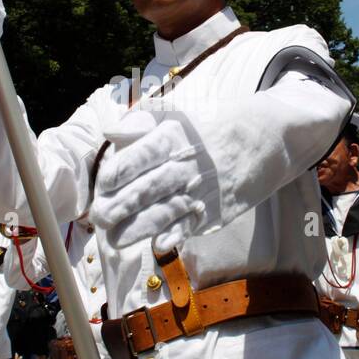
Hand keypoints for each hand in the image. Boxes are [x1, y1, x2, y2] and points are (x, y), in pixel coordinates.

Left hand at [89, 111, 213, 253]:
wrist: (259, 140)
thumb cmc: (203, 128)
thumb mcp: (174, 114)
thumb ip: (138, 122)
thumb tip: (109, 132)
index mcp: (173, 137)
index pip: (144, 154)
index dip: (122, 170)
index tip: (104, 183)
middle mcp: (186, 165)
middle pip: (150, 187)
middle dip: (122, 205)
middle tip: (99, 217)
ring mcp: (200, 190)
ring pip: (166, 211)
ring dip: (139, 228)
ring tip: (115, 239)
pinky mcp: (212, 211)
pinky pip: (192, 225)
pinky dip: (176, 235)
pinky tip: (159, 244)